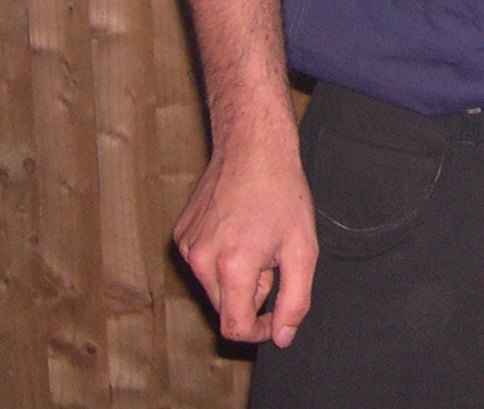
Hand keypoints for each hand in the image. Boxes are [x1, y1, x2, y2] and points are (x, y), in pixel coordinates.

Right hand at [173, 117, 318, 346]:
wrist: (253, 146)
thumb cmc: (282, 192)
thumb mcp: (303, 250)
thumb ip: (295, 301)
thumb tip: (282, 337)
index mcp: (231, 266)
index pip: (236, 327)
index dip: (261, 331)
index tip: (277, 316)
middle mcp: (200, 259)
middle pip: (224, 308)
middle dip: (251, 296)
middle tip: (272, 261)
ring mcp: (185, 245)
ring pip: (212, 287)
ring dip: (236, 277)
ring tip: (255, 240)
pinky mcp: (180, 234)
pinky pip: (201, 264)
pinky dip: (220, 259)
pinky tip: (238, 229)